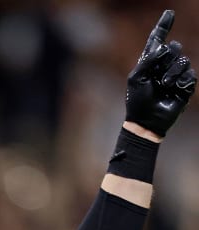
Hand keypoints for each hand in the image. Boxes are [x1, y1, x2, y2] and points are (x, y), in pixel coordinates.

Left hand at [125, 10, 195, 137]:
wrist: (146, 120)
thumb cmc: (137, 100)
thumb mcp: (136, 77)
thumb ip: (147, 59)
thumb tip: (163, 47)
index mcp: (149, 61)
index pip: (157, 39)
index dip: (164, 25)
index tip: (169, 12)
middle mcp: (164, 65)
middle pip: (175, 47)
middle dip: (168, 59)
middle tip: (158, 75)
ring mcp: (176, 74)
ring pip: (184, 60)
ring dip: (172, 74)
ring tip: (163, 86)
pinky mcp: (185, 84)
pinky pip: (190, 74)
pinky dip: (181, 81)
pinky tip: (173, 90)